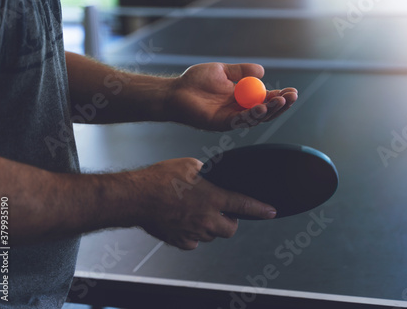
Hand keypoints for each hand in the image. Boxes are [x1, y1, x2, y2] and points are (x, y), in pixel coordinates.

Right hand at [128, 158, 276, 249]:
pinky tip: (183, 220)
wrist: (136, 197)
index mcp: (212, 197)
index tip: (271, 212)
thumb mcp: (189, 165)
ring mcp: (194, 233)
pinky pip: (195, 241)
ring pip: (212, 235)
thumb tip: (213, 176)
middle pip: (231, 229)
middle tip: (220, 211)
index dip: (261, 209)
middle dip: (230, 221)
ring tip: (195, 211)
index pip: (244, 205)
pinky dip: (193, 234)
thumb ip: (208, 173)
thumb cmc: (160, 178)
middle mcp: (206, 218)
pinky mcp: (181, 241)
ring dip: (210, 226)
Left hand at [162, 63, 297, 130]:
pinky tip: (263, 107)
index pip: (266, 99)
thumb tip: (262, 71)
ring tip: (283, 100)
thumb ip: (241, 71)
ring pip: (257, 118)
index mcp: (242, 98)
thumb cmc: (195, 81)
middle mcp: (239, 110)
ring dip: (271, 110)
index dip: (280, 97)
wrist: (175, 91)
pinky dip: (253, 115)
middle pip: (266, 111)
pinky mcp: (222, 124)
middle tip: (293, 96)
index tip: (293, 91)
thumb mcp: (222, 71)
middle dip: (281, 105)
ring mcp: (232, 119)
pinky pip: (241, 121)